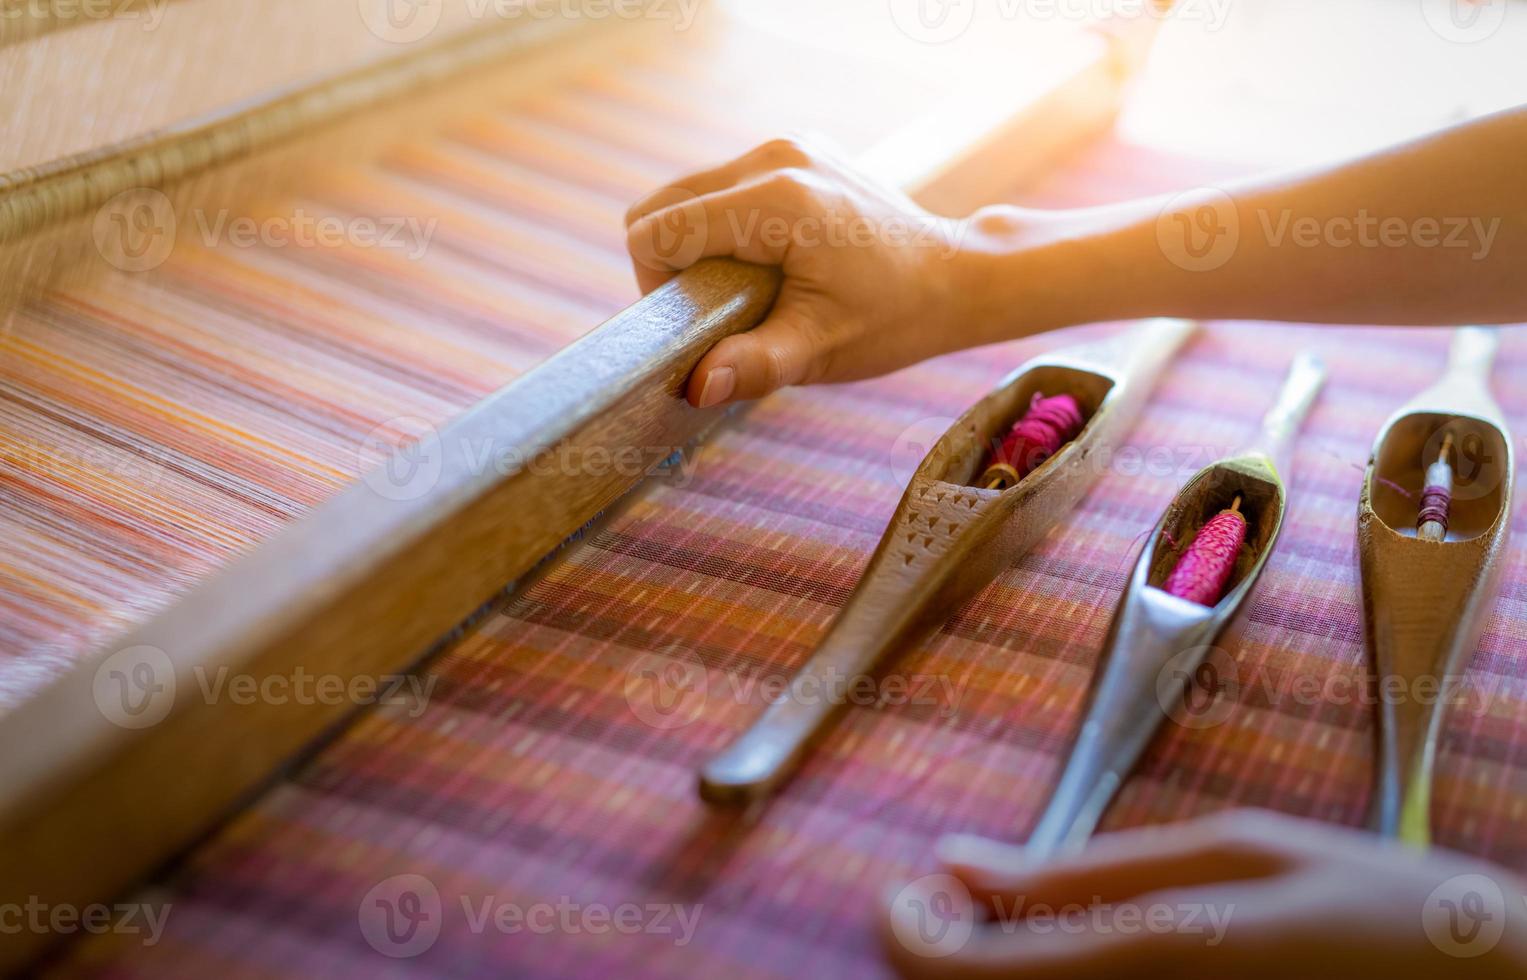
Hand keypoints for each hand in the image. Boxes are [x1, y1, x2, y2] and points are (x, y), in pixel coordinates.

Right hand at [625, 137, 995, 407]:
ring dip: (699, 244)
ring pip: (690, 193)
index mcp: (776, 201)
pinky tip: (770, 261)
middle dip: (672, 263)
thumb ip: (753, 364)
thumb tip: (695, 388)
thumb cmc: (894, 318)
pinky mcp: (796, 150)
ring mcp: (786, 145)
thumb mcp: (820, 350)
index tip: (697, 321)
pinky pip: (725, 186)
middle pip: (663, 204)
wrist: (956, 277)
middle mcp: (775, 157)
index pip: (660, 230)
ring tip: (748, 288)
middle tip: (716, 310)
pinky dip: (727, 225)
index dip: (658, 285)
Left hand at [882, 809, 1526, 978]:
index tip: (905, 892)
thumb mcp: (1232, 855)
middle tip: (958, 895)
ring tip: (1017, 918)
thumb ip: (1083, 870)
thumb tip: (954, 862)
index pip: (957, 978)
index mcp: (1150, 956)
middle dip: (946, 951)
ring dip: (994, 970)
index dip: (906, 936)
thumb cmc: (1376, 914)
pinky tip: (1072, 954)